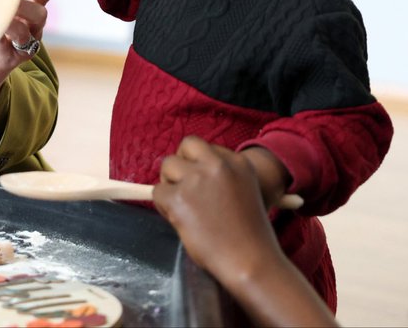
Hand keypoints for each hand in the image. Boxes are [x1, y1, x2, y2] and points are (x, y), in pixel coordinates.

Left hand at [153, 136, 279, 280]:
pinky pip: (157, 192)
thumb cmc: (249, 235)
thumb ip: (222, 177)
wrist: (250, 261)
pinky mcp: (179, 198)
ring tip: (183, 207)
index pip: (206, 148)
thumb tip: (189, 174)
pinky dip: (163, 205)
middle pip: (186, 146)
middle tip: (184, 188)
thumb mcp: (245, 192)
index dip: (198, 165)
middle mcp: (217, 165)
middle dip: (182, 163)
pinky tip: (178, 219)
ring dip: (170, 184)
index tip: (202, 185)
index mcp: (239, 162)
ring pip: (167, 165)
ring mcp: (196, 180)